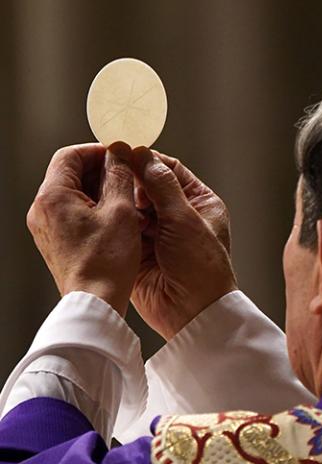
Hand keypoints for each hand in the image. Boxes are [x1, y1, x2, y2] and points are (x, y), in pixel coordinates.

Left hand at [27, 142, 141, 316]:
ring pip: (73, 196)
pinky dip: (94, 212)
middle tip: (128, 180)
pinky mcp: (55, 243)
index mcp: (52, 197)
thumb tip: (119, 153)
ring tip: (127, 205)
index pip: (70, 155)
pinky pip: (73, 216)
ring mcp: (46, 229)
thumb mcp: (121, 211)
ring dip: (100, 193)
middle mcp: (42, 211)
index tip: (120, 157)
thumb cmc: (106, 261)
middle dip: (101, 173)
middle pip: (70, 175)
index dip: (98, 152)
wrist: (95, 302)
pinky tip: (117, 223)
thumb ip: (119, 175)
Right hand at [130, 148, 237, 339]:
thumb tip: (142, 154)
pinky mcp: (140, 253)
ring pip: (133, 209)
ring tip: (112, 200)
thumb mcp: (185, 218)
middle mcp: (179, 217)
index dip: (147, 161)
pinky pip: (124, 231)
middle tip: (114, 178)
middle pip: (147, 188)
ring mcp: (158, 235)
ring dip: (123, 205)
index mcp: (199, 204)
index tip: (124, 153)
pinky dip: (117, 225)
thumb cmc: (201, 266)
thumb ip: (161, 185)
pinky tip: (109, 220)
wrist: (194, 312)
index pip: (169, 170)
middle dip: (131, 183)